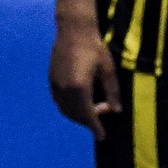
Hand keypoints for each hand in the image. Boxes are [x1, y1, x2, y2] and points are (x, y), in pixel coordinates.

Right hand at [51, 15, 121, 137]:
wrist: (73, 30)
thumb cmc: (94, 47)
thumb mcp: (108, 70)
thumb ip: (112, 92)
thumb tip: (116, 110)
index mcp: (79, 88)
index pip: (87, 115)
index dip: (95, 127)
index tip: (102, 137)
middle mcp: (64, 90)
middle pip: (75, 115)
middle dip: (88, 120)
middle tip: (104, 111)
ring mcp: (56, 85)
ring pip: (65, 109)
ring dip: (78, 114)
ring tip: (93, 106)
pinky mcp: (52, 80)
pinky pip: (59, 101)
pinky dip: (69, 107)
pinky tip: (80, 100)